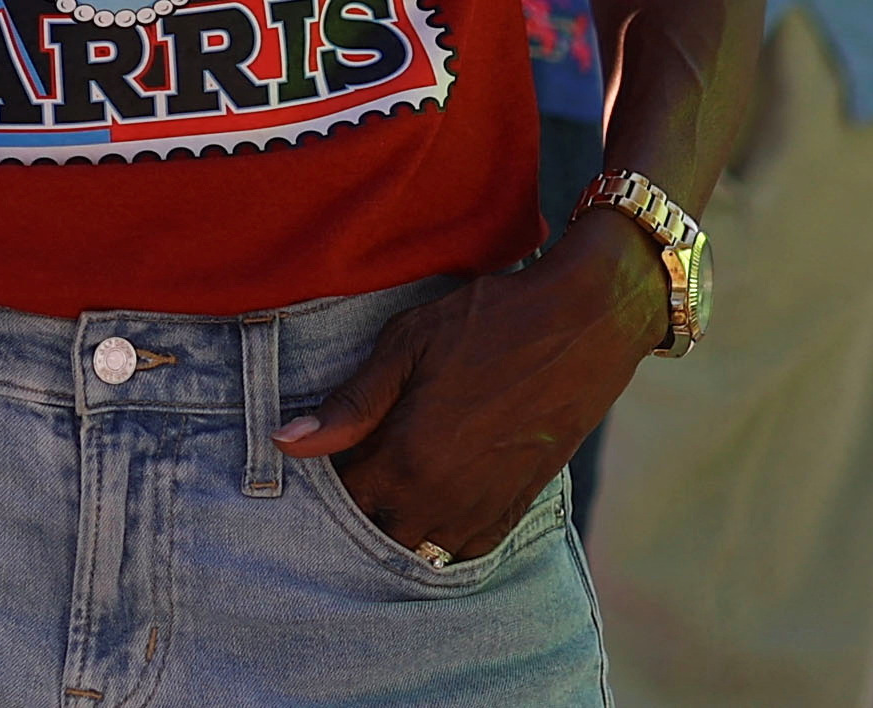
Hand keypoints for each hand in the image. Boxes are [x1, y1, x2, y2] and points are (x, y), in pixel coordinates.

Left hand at [274, 219, 665, 557]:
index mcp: (409, 456)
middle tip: (363, 455)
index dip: (329, 471)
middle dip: (361, 501)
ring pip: (419, 547)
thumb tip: (285, 443)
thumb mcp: (408, 345)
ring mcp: (485, 507)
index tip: (333, 442)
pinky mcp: (519, 505)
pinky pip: (466, 550)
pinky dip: (441, 536)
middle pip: (377, 528)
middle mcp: (445, 496)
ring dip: (399, 521)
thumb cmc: (490, 321)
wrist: (586, 323)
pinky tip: (433, 497)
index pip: (342, 496)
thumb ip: (349, 403)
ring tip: (396, 473)